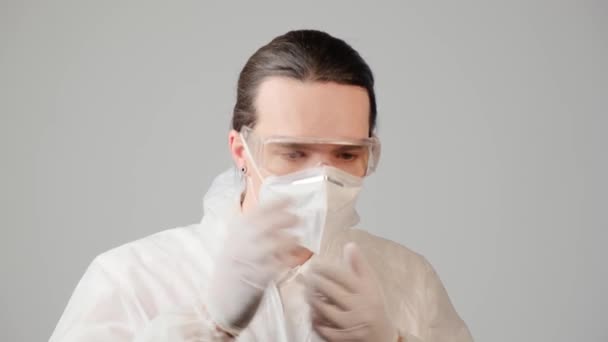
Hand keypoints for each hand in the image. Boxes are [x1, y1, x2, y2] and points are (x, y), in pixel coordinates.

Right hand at [206, 199, 300, 334]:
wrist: (219, 305)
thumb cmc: (230, 272)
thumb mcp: (232, 245)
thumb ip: (243, 228)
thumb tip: (252, 206)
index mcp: (233, 234)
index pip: (256, 211)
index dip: (276, 203)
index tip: (291, 198)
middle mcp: (239, 244)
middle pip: (266, 224)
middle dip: (285, 218)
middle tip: (298, 218)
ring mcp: (247, 262)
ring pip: (273, 244)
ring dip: (289, 240)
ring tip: (297, 240)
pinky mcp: (256, 280)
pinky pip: (277, 266)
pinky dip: (288, 260)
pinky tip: (293, 259)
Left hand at [306, 242, 397, 340]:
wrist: (382, 336)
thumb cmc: (374, 306)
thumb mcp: (371, 284)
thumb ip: (359, 265)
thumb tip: (349, 245)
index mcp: (367, 291)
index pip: (343, 276)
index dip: (326, 269)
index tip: (315, 264)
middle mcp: (360, 307)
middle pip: (332, 291)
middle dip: (315, 282)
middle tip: (306, 275)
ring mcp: (351, 324)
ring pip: (326, 309)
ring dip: (313, 299)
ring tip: (306, 291)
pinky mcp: (344, 338)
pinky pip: (325, 328)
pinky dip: (316, 320)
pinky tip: (311, 312)